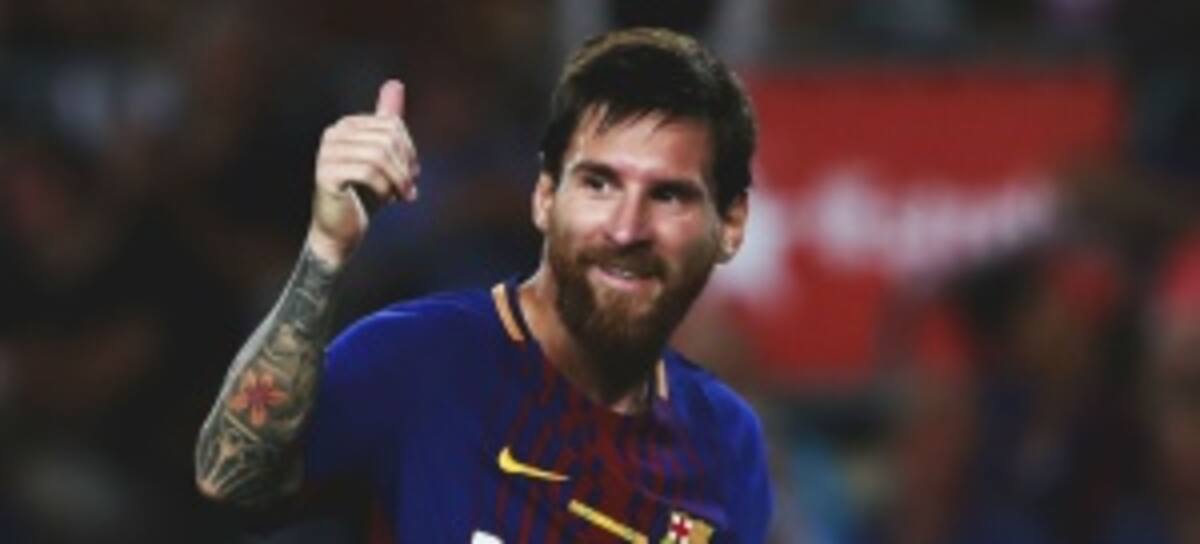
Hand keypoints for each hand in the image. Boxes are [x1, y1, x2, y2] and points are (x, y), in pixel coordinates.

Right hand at [307, 79, 418, 266]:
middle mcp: (333, 134)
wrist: (341, 231)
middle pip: (386, 138)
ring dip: (397, 179)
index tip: (412, 175)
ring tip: (400, 196)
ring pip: (378, 154)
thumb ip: (388, 122)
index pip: (392, 125)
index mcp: (348, 125)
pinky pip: (367, 171)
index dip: (409, 151)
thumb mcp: (384, 157)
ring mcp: (326, 153)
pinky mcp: (326, 174)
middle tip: (409, 190)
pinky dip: (384, 187)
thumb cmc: (364, 194)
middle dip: (405, 166)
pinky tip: (385, 199)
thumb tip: (395, 83)